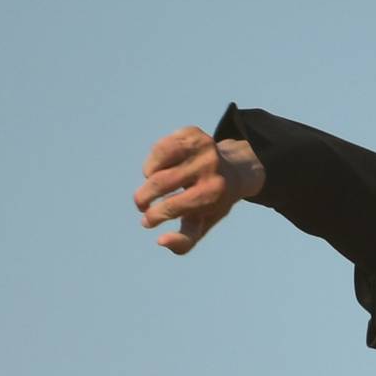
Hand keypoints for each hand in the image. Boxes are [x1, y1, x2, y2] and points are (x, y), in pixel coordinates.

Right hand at [133, 128, 265, 255]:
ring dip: (148, 178)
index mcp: (212, 193)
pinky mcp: (192, 133)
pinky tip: (162, 169)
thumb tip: (160, 241)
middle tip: (141, 205)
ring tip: (155, 185)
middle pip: (159, 183)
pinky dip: (154, 162)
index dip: (154, 216)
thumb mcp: (202, 225)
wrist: (234, 172)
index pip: (173, 206)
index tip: (147, 221)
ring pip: (157, 162)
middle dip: (143, 198)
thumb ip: (183, 242)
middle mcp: (209, 167)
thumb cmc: (211, 204)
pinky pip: (159, 148)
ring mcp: (201, 147)